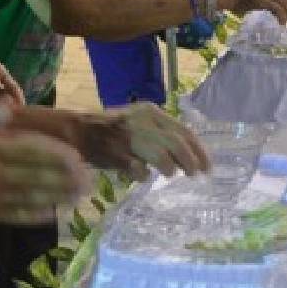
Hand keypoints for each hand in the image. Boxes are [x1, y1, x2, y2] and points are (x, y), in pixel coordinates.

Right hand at [0, 106, 90, 224]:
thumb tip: (9, 105)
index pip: (32, 151)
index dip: (57, 155)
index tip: (78, 156)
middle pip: (38, 176)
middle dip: (66, 178)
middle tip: (90, 179)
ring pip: (31, 197)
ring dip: (58, 197)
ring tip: (80, 196)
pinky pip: (14, 216)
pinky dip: (35, 215)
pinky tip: (50, 215)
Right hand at [11, 105, 208, 179]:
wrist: (78, 131)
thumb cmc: (113, 130)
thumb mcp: (140, 122)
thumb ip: (162, 134)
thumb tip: (190, 156)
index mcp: (150, 111)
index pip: (183, 130)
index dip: (198, 150)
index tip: (208, 165)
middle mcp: (142, 121)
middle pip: (176, 143)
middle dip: (189, 161)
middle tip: (196, 174)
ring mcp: (128, 137)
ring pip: (161, 156)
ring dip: (169, 168)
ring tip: (170, 174)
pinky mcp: (117, 152)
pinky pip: (138, 169)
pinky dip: (143, 175)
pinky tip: (142, 176)